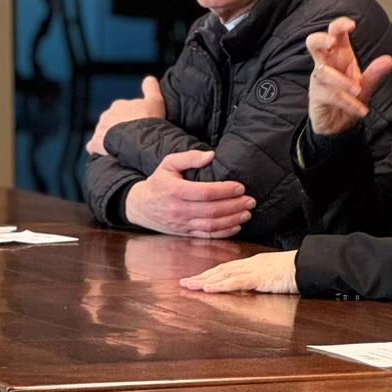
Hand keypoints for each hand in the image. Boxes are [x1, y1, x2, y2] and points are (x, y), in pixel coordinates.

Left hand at [86, 75, 165, 155]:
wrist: (137, 139)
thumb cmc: (148, 120)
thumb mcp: (155, 101)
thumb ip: (151, 88)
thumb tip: (149, 78)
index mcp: (119, 105)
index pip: (121, 111)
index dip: (129, 119)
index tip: (137, 126)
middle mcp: (107, 115)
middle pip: (111, 122)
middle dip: (117, 128)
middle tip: (130, 138)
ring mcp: (99, 129)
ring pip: (102, 133)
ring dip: (108, 139)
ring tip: (121, 148)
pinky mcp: (94, 143)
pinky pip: (93, 146)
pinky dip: (98, 149)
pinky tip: (106, 154)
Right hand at [124, 149, 255, 238]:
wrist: (141, 206)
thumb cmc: (159, 182)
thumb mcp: (169, 163)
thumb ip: (189, 157)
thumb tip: (211, 155)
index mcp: (175, 191)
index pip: (205, 192)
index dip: (225, 190)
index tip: (240, 187)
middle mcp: (178, 210)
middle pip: (211, 211)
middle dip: (234, 206)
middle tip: (250, 201)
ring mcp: (181, 224)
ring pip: (211, 226)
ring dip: (232, 220)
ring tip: (247, 213)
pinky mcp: (184, 234)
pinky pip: (207, 236)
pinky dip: (224, 233)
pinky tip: (236, 226)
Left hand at [181, 250, 298, 294]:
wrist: (312, 266)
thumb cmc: (299, 271)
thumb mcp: (276, 276)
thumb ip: (262, 280)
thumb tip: (252, 288)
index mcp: (255, 263)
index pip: (228, 268)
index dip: (211, 272)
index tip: (197, 278)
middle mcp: (251, 264)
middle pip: (221, 269)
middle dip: (201, 275)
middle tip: (184, 282)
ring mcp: (255, 269)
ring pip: (224, 274)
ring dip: (205, 280)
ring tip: (189, 285)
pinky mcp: (260, 278)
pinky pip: (236, 282)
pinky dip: (221, 285)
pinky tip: (209, 288)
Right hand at [306, 17, 391, 136]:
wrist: (338, 123)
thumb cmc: (349, 96)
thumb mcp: (366, 84)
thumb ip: (375, 72)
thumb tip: (388, 60)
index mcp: (340, 55)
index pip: (335, 33)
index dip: (340, 25)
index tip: (352, 25)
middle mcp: (327, 63)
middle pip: (313, 43)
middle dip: (321, 39)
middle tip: (332, 42)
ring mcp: (319, 80)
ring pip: (323, 72)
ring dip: (342, 81)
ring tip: (358, 90)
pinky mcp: (316, 97)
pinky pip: (330, 96)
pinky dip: (347, 103)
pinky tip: (361, 110)